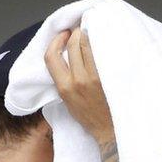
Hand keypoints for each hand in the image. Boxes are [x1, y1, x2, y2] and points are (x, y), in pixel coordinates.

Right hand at [44, 28, 114, 144]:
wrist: (109, 130)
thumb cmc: (89, 117)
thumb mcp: (67, 100)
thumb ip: (63, 79)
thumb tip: (65, 55)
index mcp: (64, 87)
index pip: (52, 56)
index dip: (56, 41)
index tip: (63, 35)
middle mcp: (78, 80)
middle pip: (73, 44)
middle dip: (76, 33)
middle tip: (81, 30)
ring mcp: (95, 77)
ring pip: (89, 44)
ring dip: (89, 35)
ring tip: (94, 34)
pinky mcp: (109, 76)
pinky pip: (103, 52)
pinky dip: (103, 44)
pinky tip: (105, 43)